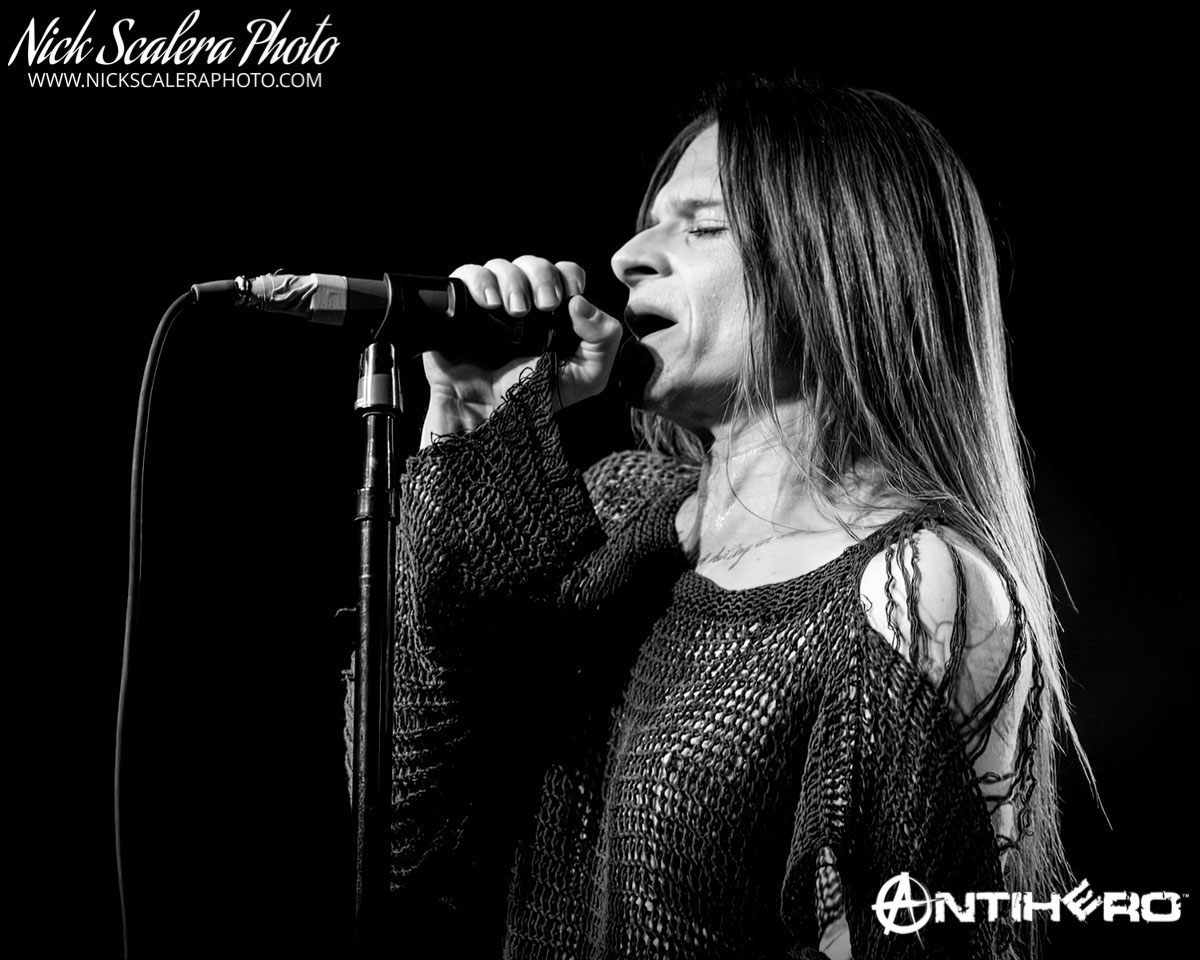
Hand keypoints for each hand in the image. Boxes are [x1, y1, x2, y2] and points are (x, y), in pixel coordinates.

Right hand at [421, 256, 621, 444]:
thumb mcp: (585, 378)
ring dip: (513, 281)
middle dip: (543, 277)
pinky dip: (479, 282)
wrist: (489, 418)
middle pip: (534, 264)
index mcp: (554, 313)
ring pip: (501, 265)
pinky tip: (490, 303)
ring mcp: (491, 303)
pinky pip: (466, 275)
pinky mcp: (461, 307)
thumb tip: (582, 302)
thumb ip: (603, 341)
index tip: (570, 294)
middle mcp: (523, 303)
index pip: (564, 273)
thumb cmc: (535, 398)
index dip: (568, 276)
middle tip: (545, 304)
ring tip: (515, 310)